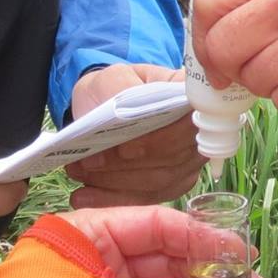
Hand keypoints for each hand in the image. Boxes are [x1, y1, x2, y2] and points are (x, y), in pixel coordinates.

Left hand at [64, 63, 204, 207]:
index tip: (122, 150)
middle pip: (173, 158)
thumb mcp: (113, 78)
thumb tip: (130, 116)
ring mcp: (190, 161)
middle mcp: (199, 132)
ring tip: (78, 174)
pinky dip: (113, 199)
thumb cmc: (114, 87)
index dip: (157, 141)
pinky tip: (85, 196)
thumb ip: (122, 91)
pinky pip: (147, 198)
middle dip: (125, 166)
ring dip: (115, 182)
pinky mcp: (173, 184)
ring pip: (159, 182)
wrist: (106, 105)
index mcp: (190, 98)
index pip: (187, 124)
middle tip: (86, 162)